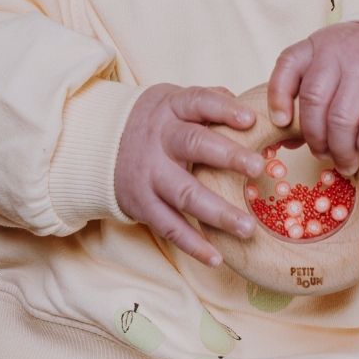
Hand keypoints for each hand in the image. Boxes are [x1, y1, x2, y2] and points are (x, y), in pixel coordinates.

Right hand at [115, 84, 265, 267]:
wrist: (100, 145)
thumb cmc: (158, 122)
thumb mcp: (176, 101)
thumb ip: (212, 101)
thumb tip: (254, 108)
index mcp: (172, 108)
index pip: (199, 102)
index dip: (224, 109)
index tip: (250, 120)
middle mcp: (160, 140)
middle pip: (194, 145)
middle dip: (228, 156)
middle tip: (258, 167)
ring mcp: (150, 174)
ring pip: (185, 193)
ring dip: (218, 212)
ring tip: (248, 228)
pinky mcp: (142, 204)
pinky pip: (169, 226)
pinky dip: (193, 244)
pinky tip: (217, 258)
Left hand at [267, 22, 358, 175]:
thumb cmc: (356, 65)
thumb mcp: (326, 63)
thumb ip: (303, 93)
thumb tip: (287, 140)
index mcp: (317, 47)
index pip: (288, 65)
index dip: (278, 98)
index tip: (281, 123)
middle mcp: (339, 57)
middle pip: (314, 101)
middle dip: (313, 136)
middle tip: (320, 152)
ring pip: (341, 120)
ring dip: (338, 150)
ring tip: (344, 161)